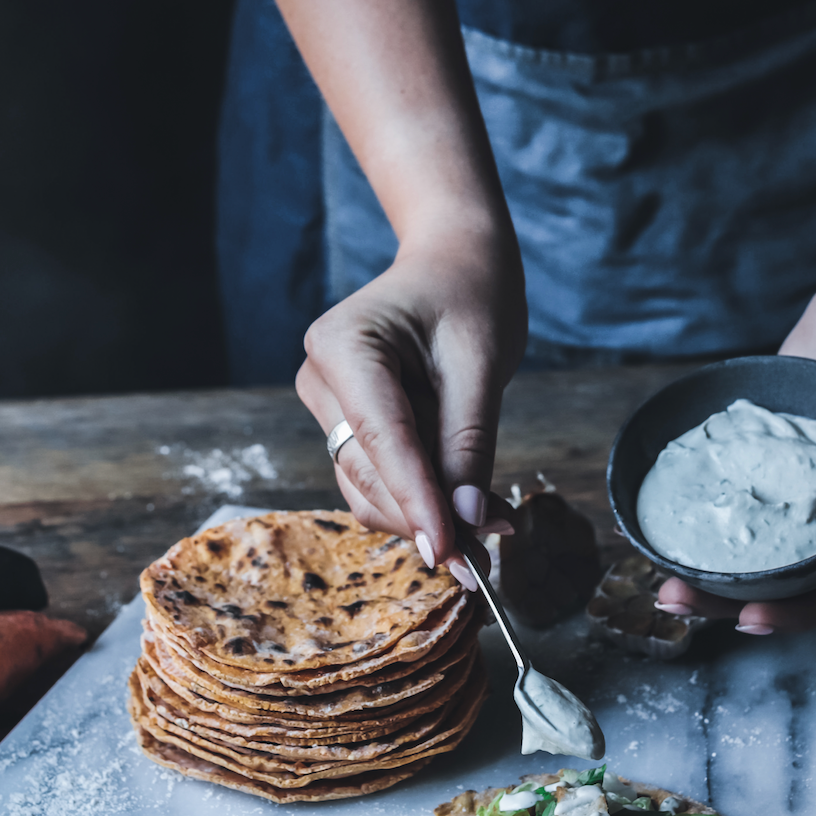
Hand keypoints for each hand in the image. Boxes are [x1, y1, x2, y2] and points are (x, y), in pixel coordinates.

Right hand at [295, 224, 527, 585]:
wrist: (454, 263)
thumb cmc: (470, 294)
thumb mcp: (481, 363)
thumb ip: (469, 442)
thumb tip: (466, 518)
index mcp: (343, 345)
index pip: (381, 438)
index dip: (416, 501)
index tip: (448, 552)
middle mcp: (320, 377)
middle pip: (369, 472)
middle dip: (428, 513)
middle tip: (493, 547)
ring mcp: (328, 404)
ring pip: (369, 487)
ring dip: (427, 513)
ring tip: (495, 523)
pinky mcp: (346, 425)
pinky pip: (379, 478)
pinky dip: (422, 498)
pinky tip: (469, 505)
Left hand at [655, 270, 815, 633]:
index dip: (802, 613)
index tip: (750, 619)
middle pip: (789, 581)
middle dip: (733, 603)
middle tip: (674, 599)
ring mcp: (800, 486)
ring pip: (756, 548)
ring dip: (709, 573)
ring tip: (659, 579)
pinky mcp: (765, 455)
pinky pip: (732, 491)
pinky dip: (700, 515)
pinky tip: (654, 521)